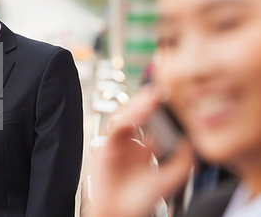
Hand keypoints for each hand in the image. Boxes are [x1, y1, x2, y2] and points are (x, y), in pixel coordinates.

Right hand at [90, 86, 193, 216]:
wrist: (119, 214)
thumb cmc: (139, 202)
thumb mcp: (168, 180)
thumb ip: (181, 162)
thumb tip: (191, 142)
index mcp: (144, 148)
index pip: (151, 121)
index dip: (159, 109)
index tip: (172, 98)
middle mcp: (130, 143)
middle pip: (136, 114)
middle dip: (147, 101)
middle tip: (161, 90)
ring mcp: (117, 144)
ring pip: (125, 116)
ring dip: (138, 105)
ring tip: (152, 97)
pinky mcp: (105, 147)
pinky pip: (115, 128)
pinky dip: (126, 119)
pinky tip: (139, 114)